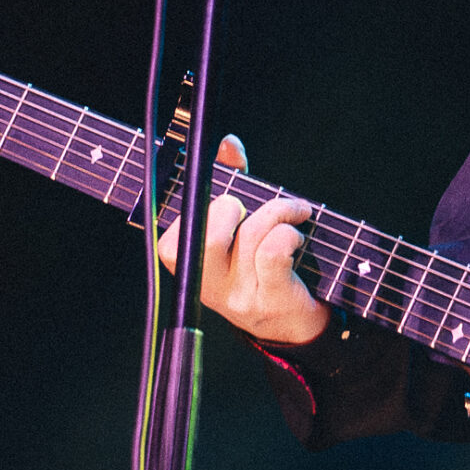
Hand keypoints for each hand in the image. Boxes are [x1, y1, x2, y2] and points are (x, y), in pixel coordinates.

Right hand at [157, 135, 328, 347]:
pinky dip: (289, 232)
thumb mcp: (242, 226)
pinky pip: (273, 252)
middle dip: (234, 207)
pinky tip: (298, 234)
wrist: (296, 325)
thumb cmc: (265, 265)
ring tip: (295, 213)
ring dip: (279, 211)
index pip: (172, 240)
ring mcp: (239, 295)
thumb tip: (228, 144)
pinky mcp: (271, 298)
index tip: (226, 204)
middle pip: (207, 233)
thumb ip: (232, 181)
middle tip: (254, 209)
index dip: (198, 210)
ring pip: (250, 235)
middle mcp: (208, 287)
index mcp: (190, 271)